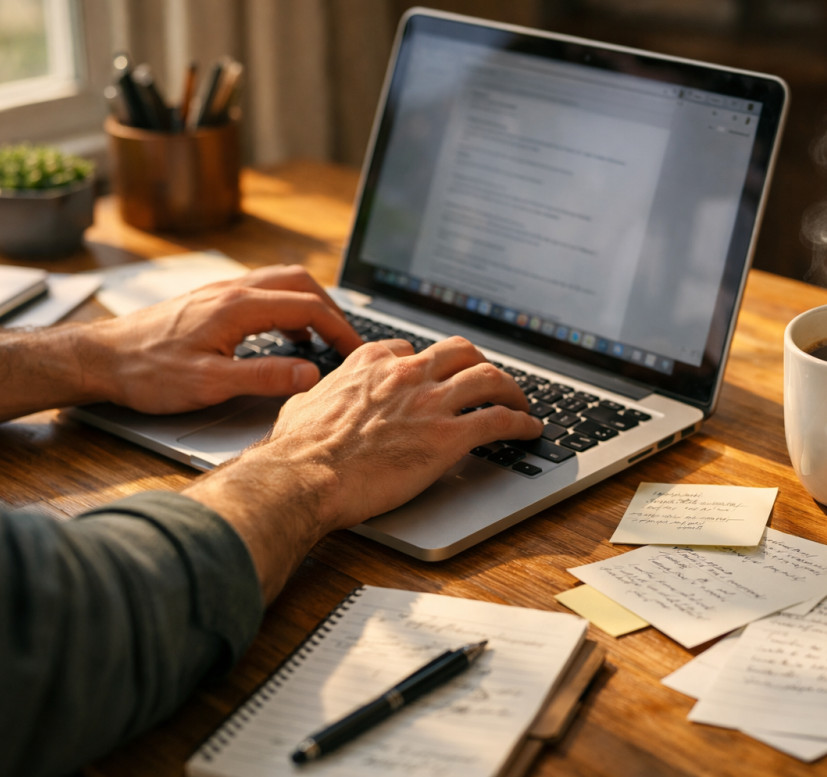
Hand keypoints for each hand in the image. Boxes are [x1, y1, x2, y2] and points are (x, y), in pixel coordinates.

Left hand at [87, 265, 363, 413]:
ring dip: (308, 305)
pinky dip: (286, 307)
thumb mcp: (209, 384)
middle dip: (331, 310)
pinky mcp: (210, 301)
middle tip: (346, 342)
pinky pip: (262, 292)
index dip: (340, 330)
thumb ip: (265, 377)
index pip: (308, 308)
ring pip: (281, 283)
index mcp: (239, 307)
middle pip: (300, 283)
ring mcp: (220, 292)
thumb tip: (311, 374)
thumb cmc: (146, 372)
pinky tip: (283, 336)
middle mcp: (232, 290)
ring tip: (322, 338)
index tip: (356, 353)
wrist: (100, 357)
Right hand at [183, 336, 542, 599]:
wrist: (304, 477)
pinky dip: (520, 421)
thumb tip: (314, 396)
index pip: (412, 350)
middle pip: (460, 352)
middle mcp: (405, 374)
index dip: (429, 364)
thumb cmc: (297, 450)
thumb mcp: (302, 405)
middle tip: (490, 380)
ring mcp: (429, 402)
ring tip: (521, 402)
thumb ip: (320, 394)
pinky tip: (529, 429)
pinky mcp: (448, 436)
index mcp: (371, 363)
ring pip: (489, 378)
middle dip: (480, 364)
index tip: (437, 376)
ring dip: (512, 388)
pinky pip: (499, 419)